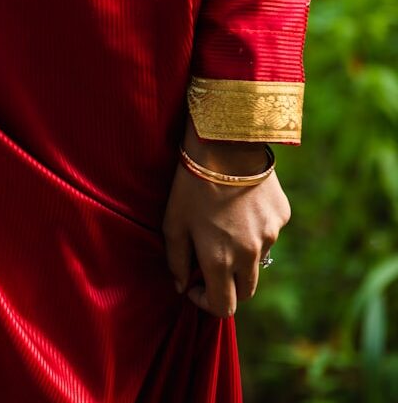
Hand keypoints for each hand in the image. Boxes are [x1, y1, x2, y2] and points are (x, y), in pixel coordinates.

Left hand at [162, 118, 291, 316]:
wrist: (226, 146)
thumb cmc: (190, 186)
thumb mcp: (173, 223)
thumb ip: (176, 261)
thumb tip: (181, 285)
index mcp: (220, 261)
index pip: (224, 307)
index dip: (206, 302)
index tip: (194, 285)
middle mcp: (250, 255)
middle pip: (246, 291)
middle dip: (227, 285)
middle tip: (208, 262)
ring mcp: (271, 236)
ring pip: (257, 260)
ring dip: (240, 254)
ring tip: (221, 223)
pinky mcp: (282, 217)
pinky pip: (268, 234)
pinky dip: (254, 230)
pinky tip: (239, 206)